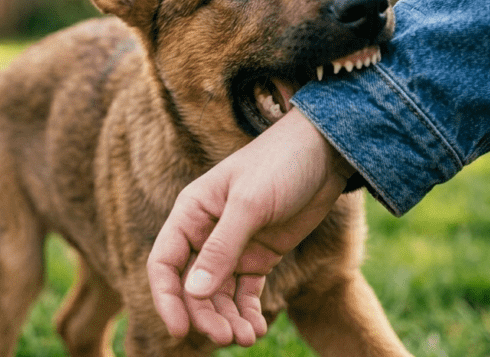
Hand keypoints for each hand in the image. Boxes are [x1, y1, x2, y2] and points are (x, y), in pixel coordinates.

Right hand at [146, 108, 354, 345]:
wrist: (325, 152)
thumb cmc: (281, 164)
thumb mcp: (249, 204)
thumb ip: (221, 248)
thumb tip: (193, 292)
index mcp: (191, 213)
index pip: (164, 263)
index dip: (167, 299)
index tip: (181, 331)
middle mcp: (206, 232)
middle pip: (192, 287)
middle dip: (206, 315)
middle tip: (228, 337)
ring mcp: (234, 246)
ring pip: (219, 295)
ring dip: (229, 319)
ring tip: (249, 338)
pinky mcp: (260, 255)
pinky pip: (245, 293)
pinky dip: (248, 312)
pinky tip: (259, 328)